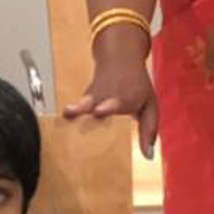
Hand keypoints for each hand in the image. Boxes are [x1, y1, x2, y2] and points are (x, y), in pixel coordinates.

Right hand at [63, 43, 159, 157]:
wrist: (120, 57)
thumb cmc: (137, 86)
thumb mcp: (150, 105)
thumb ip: (149, 129)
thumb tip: (148, 156)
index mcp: (125, 99)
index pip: (116, 104)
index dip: (107, 108)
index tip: (99, 111)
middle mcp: (107, 96)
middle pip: (96, 104)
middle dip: (89, 108)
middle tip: (87, 113)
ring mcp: (94, 95)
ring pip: (83, 103)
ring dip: (75, 109)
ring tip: (67, 113)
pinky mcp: (84, 97)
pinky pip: (77, 108)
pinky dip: (71, 113)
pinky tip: (64, 120)